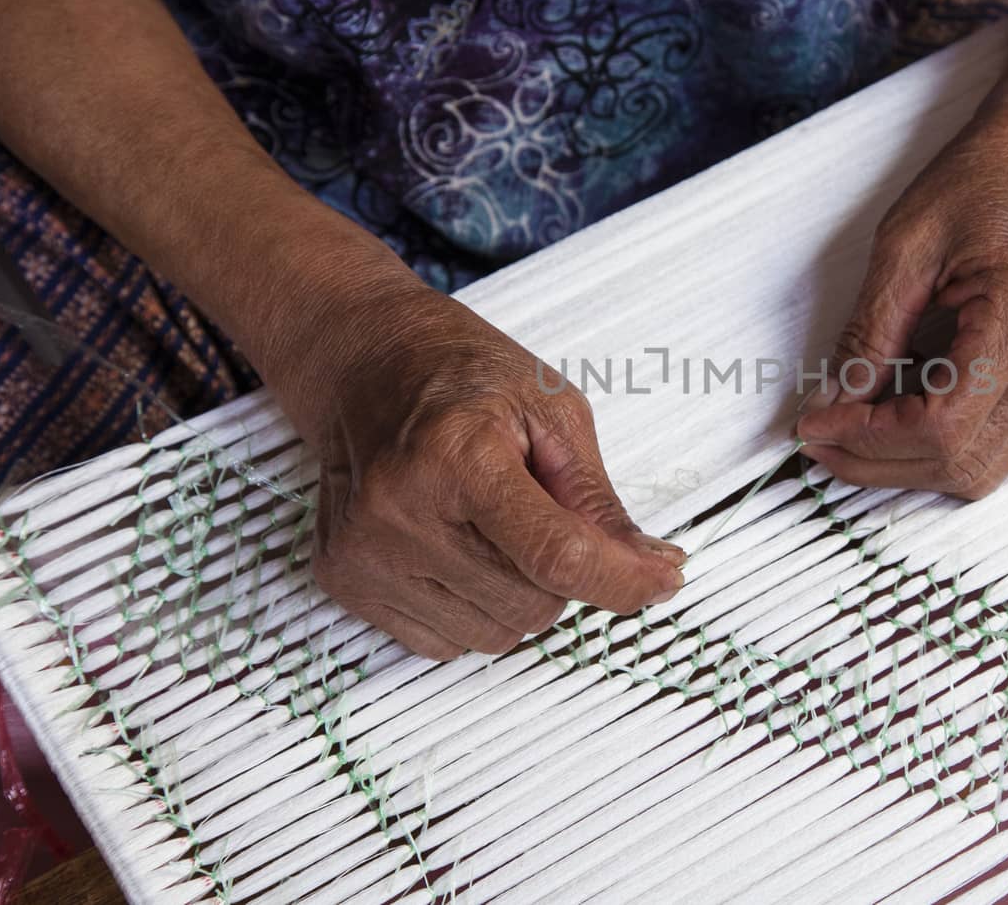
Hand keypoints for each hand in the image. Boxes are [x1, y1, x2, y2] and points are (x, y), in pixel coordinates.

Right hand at [273, 282, 685, 659]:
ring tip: (486, 523)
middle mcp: (402, 510)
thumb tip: (653, 572)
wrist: (364, 364)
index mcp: (458, 455)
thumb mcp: (552, 413)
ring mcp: (365, 553)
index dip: (621, 580)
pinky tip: (452, 546)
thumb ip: (598, 503)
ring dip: (515, 593)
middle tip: (537, 511)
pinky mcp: (344, 581)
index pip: (557, 555)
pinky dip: (469, 608)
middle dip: (560, 572)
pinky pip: (445, 644)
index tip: (662, 580)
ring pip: (494, 635)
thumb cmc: (464, 378)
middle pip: (534, 603)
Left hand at [795, 90, 1007, 498]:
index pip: (942, 427)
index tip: (817, 422)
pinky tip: (896, 409)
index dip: (868, 437)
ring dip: (908, 462)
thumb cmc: (993, 174)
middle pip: (963, 465)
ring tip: (851, 425)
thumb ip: (869, 333)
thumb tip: (832, 401)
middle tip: (821, 435)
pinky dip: (940, 441)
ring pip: (982, 470)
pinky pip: (997, 441)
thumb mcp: (907, 243)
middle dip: (881, 463)